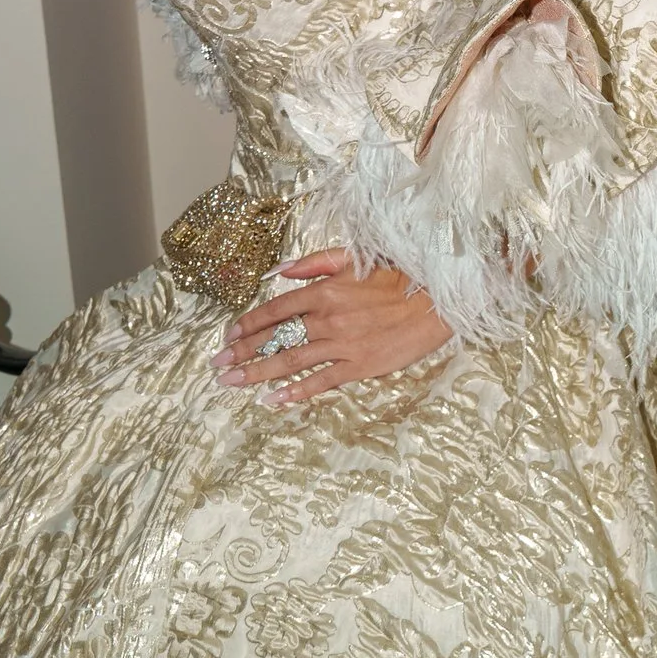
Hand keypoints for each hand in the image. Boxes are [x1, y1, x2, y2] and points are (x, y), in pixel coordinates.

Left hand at [218, 251, 452, 403]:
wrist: (439, 299)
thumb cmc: (400, 274)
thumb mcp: (355, 257)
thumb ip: (313, 263)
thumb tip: (277, 272)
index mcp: (324, 290)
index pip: (275, 309)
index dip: (248, 324)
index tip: (228, 336)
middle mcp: (328, 318)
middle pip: (276, 337)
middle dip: (243, 352)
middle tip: (217, 365)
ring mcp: (343, 344)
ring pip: (291, 361)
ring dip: (258, 373)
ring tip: (232, 383)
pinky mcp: (360, 366)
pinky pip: (321, 381)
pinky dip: (296, 391)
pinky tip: (274, 400)